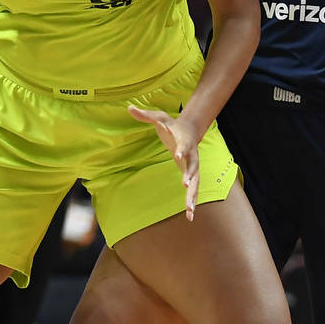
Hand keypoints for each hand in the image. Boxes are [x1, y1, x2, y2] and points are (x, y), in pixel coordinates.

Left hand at [128, 105, 199, 219]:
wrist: (190, 130)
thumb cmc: (172, 124)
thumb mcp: (159, 117)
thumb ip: (145, 114)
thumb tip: (129, 107)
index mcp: (184, 141)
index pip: (183, 146)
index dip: (181, 151)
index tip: (177, 157)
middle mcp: (192, 156)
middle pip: (193, 168)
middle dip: (190, 177)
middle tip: (186, 186)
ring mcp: (194, 167)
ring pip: (196, 183)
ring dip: (193, 197)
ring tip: (190, 211)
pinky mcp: (193, 175)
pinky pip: (194, 190)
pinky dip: (192, 202)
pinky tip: (190, 216)